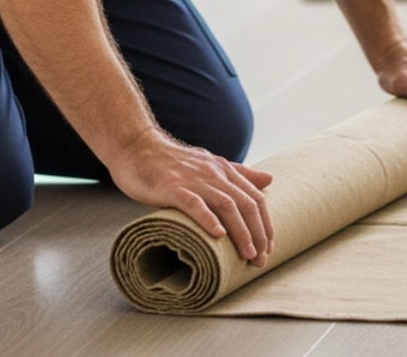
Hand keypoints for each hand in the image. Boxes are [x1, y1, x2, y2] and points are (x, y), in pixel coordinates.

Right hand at [109, 129, 273, 265]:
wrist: (137, 148)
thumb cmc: (172, 162)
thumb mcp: (209, 164)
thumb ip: (239, 173)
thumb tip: (269, 179)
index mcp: (224, 170)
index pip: (255, 198)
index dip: (265, 224)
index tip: (268, 247)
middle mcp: (214, 174)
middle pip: (246, 204)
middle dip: (258, 234)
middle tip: (261, 259)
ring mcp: (194, 180)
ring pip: (227, 206)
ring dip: (241, 232)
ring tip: (248, 254)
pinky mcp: (172, 187)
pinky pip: (194, 203)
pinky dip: (208, 219)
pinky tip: (217, 235)